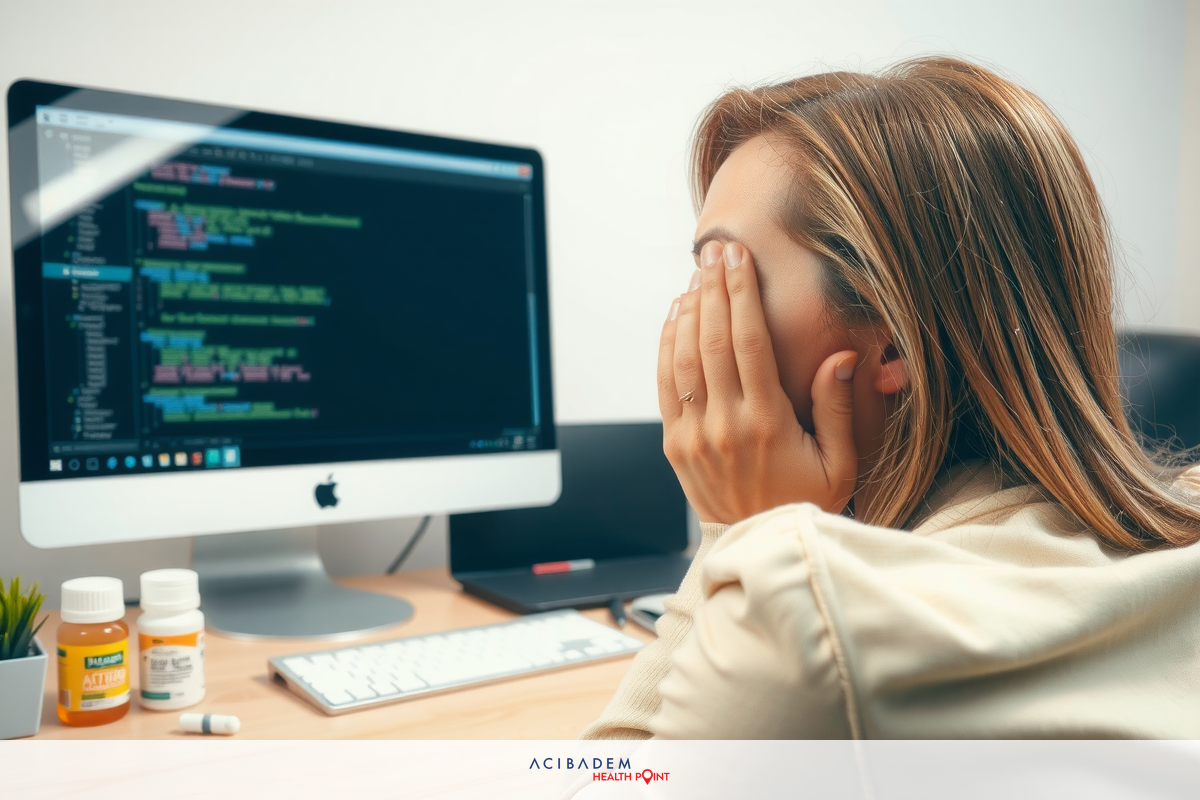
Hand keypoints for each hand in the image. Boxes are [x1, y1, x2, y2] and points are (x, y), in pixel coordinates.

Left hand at [658, 240, 858, 524]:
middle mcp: (724, 424)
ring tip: (697, 278)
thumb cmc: (807, 502)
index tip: (738, 259)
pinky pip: (665, 385)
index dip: (740, 294)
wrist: (760, 548)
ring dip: (688, 312)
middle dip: (712, 290)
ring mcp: (693, 435)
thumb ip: (837, 409)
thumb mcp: (840, 463)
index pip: (748, 342)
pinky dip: (666, 346)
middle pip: (711, 340)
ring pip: (683, 357)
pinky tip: (675, 317)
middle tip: (715, 253)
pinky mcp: (675, 445)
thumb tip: (840, 356)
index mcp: (766, 422)